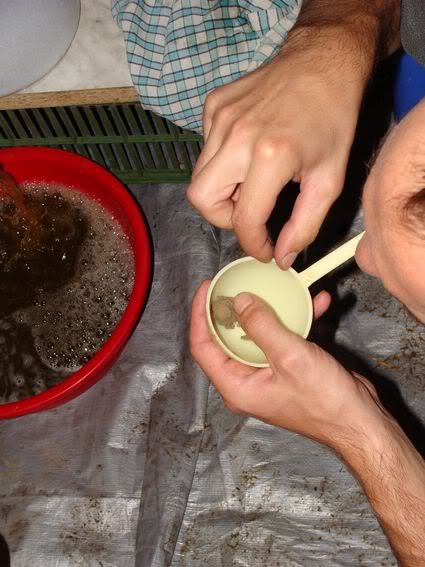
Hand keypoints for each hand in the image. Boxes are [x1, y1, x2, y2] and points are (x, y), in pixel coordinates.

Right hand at [187, 34, 364, 267]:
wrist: (323, 61)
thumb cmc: (333, 119)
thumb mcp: (330, 179)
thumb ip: (305, 225)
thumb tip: (282, 256)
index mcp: (271, 156)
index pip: (243, 220)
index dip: (253, 244)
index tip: (265, 248)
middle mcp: (237, 136)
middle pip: (200, 200)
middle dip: (223, 218)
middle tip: (250, 214)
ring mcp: (220, 117)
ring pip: (199, 176)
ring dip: (222, 190)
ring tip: (252, 181)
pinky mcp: (213, 105)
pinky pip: (205, 149)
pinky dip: (222, 161)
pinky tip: (247, 150)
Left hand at [190, 282, 384, 449]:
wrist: (360, 422)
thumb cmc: (324, 400)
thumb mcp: (290, 357)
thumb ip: (262, 326)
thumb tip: (237, 301)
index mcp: (236, 386)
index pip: (203, 346)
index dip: (200, 315)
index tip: (207, 287)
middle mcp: (246, 380)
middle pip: (226, 338)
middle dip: (231, 307)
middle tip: (235, 281)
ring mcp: (267, 373)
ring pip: (256, 334)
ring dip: (269, 310)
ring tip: (273, 285)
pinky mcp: (287, 367)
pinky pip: (282, 338)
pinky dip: (296, 320)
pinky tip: (316, 302)